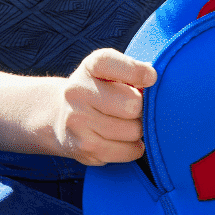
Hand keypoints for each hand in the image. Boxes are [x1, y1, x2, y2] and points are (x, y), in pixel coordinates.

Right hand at [50, 48, 156, 165]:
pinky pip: (129, 151)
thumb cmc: (100, 89)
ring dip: (138, 129)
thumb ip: (133, 72)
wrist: (62, 116)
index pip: (110, 63)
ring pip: (133, 131)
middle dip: (141, 108)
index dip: (137, 71)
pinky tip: (123, 139)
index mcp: (90, 67)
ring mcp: (78, 121)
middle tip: (136, 108)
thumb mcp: (111, 71)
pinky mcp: (85, 147)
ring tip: (127, 124)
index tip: (150, 78)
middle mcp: (78, 91)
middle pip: (132, 104)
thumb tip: (152, 82)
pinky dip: (134, 147)